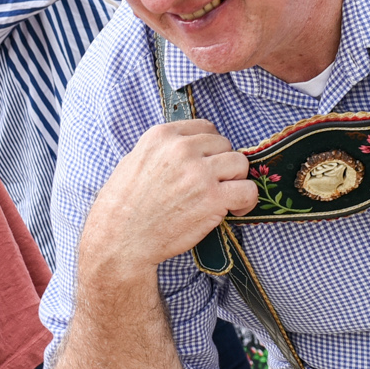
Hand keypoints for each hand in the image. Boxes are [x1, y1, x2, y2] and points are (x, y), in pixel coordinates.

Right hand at [81, 119, 256, 280]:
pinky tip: (235, 209)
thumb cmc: (122, 207)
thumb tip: (188, 148)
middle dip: (222, 165)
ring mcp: (199, 172)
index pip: (206, 128)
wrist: (120, 240)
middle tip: (213, 185)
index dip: (210, 149)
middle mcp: (182, 149)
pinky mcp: (212, 198)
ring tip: (225, 197)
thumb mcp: (134, 161)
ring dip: (236, 181)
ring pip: (240, 164)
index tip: (207, 165)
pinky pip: (248, 190)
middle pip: (225, 145)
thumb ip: (163, 150)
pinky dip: (246, 201)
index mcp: (162, 135)